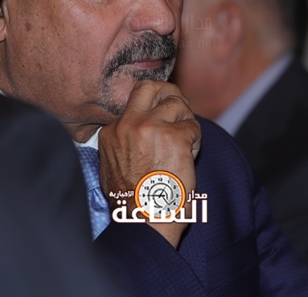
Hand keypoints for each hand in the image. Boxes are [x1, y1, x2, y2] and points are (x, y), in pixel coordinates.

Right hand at [98, 80, 200, 247]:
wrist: (143, 222)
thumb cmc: (132, 204)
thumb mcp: (113, 168)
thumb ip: (123, 145)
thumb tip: (137, 133)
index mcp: (111, 133)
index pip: (134, 103)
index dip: (153, 108)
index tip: (163, 114)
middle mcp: (128, 124)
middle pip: (150, 86)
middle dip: (168, 92)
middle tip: (180, 107)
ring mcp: (151, 128)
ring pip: (176, 105)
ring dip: (186, 121)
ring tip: (186, 143)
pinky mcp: (174, 137)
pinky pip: (193, 127)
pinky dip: (196, 141)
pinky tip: (189, 157)